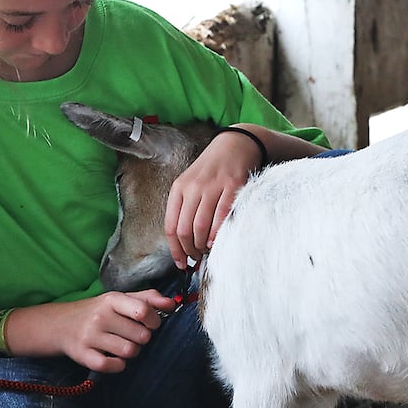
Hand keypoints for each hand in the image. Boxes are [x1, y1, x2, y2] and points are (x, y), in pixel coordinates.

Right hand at [54, 289, 177, 372]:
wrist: (60, 324)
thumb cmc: (98, 312)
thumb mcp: (119, 299)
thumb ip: (148, 299)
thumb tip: (172, 304)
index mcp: (112, 300)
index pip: (143, 310)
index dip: (154, 321)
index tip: (151, 324)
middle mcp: (101, 317)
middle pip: (141, 336)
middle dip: (142, 339)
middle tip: (132, 336)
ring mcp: (91, 336)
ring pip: (129, 352)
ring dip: (131, 352)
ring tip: (122, 346)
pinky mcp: (84, 355)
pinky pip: (112, 366)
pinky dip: (118, 365)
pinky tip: (113, 358)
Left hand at [164, 129, 262, 266]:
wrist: (236, 145)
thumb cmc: (212, 170)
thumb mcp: (191, 184)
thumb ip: (185, 208)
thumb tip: (184, 243)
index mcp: (179, 188)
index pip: (171, 226)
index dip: (175, 250)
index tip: (180, 263)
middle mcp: (193, 187)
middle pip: (185, 230)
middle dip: (189, 251)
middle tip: (196, 259)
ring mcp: (213, 187)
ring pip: (201, 227)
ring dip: (203, 246)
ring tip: (206, 251)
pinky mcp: (233, 187)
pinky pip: (221, 217)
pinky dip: (217, 234)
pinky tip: (216, 242)